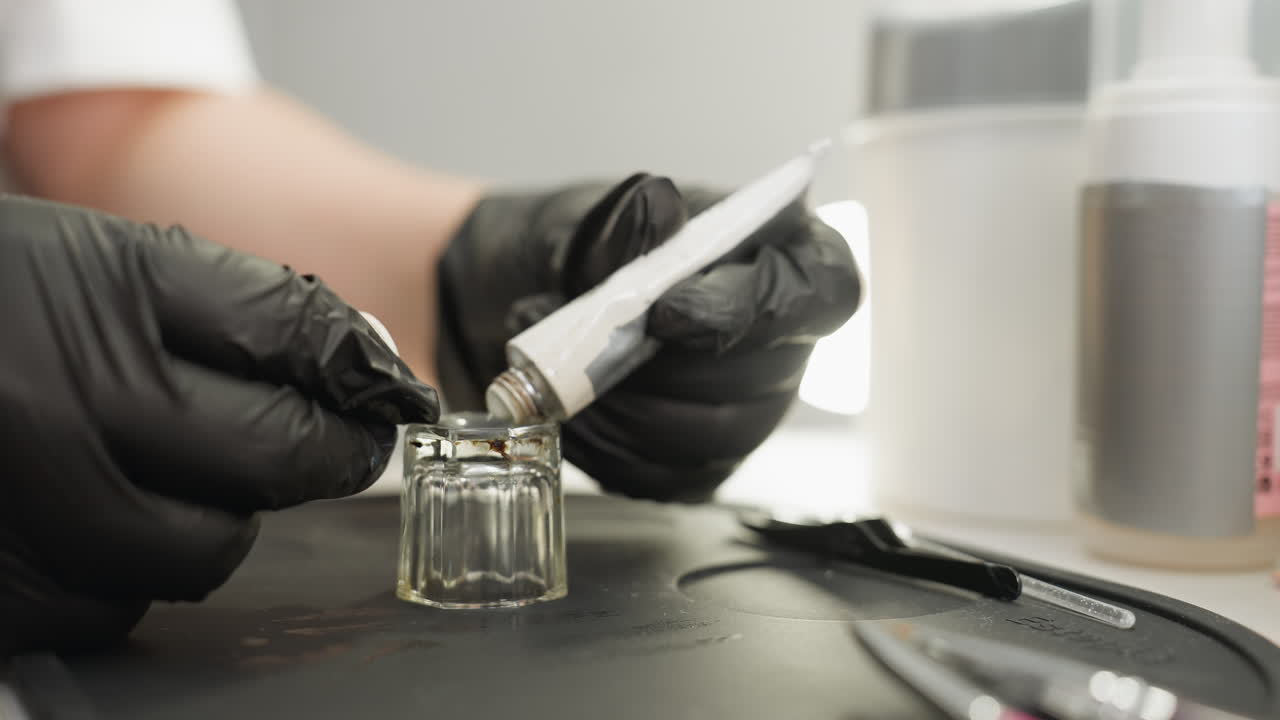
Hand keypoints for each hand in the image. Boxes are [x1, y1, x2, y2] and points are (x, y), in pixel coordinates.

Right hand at [0, 196, 438, 653]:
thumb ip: (236, 305)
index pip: (296, 340)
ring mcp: (31, 511)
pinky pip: (122, 608)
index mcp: (103, 298)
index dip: (363, 374)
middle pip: (274, 457)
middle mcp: (68, 408)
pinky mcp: (4, 591)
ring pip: (207, 549)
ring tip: (172, 472)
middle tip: (332, 443)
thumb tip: (360, 362)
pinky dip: (130, 571)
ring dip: (219, 516)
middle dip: (322, 452)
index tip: (389, 395)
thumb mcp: (97, 260)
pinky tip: (93, 517)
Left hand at [437, 173, 861, 500]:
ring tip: (558, 371)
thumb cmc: (600, 248)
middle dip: (659, 367)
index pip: (822, 292)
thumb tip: (656, 206)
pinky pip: (668, 475)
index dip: (751, 307)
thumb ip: (628, 218)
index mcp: (793, 258)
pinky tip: (572, 409)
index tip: (665, 310)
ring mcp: (755, 409)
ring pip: (710, 435)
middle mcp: (789, 343)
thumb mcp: (602, 218)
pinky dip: (606, 448)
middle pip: (758, 376)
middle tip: (581, 340)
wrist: (552, 302)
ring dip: (624, 409)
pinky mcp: (708, 461)